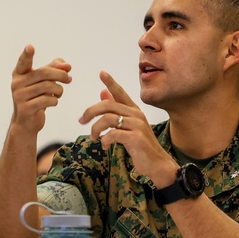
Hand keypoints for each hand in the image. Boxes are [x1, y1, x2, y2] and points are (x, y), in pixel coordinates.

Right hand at [11, 44, 71, 133]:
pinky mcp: (25, 109)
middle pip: (43, 73)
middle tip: (69, 79)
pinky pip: (47, 100)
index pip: (23, 62)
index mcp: (19, 73)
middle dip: (60, 74)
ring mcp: (19, 96)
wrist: (26, 122)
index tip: (30, 47)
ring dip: (59, 90)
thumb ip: (54, 68)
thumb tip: (67, 65)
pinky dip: (55, 100)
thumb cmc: (36, 97)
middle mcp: (17, 83)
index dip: (27, 54)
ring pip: (48, 87)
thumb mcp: (43, 81)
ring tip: (59, 93)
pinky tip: (53, 101)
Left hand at [78, 71, 177, 186]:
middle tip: (82, 121)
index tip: (101, 72)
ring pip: (108, 119)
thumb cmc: (140, 146)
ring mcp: (137, 125)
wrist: (157, 164)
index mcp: (134, 110)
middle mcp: (136, 114)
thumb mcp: (127, 127)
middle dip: (90, 112)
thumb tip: (102, 93)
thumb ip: (116, 112)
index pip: (120, 93)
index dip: (110, 82)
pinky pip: (113, 134)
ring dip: (95, 129)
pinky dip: (105, 140)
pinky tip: (105, 146)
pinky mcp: (136, 138)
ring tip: (93, 137)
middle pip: (108, 105)